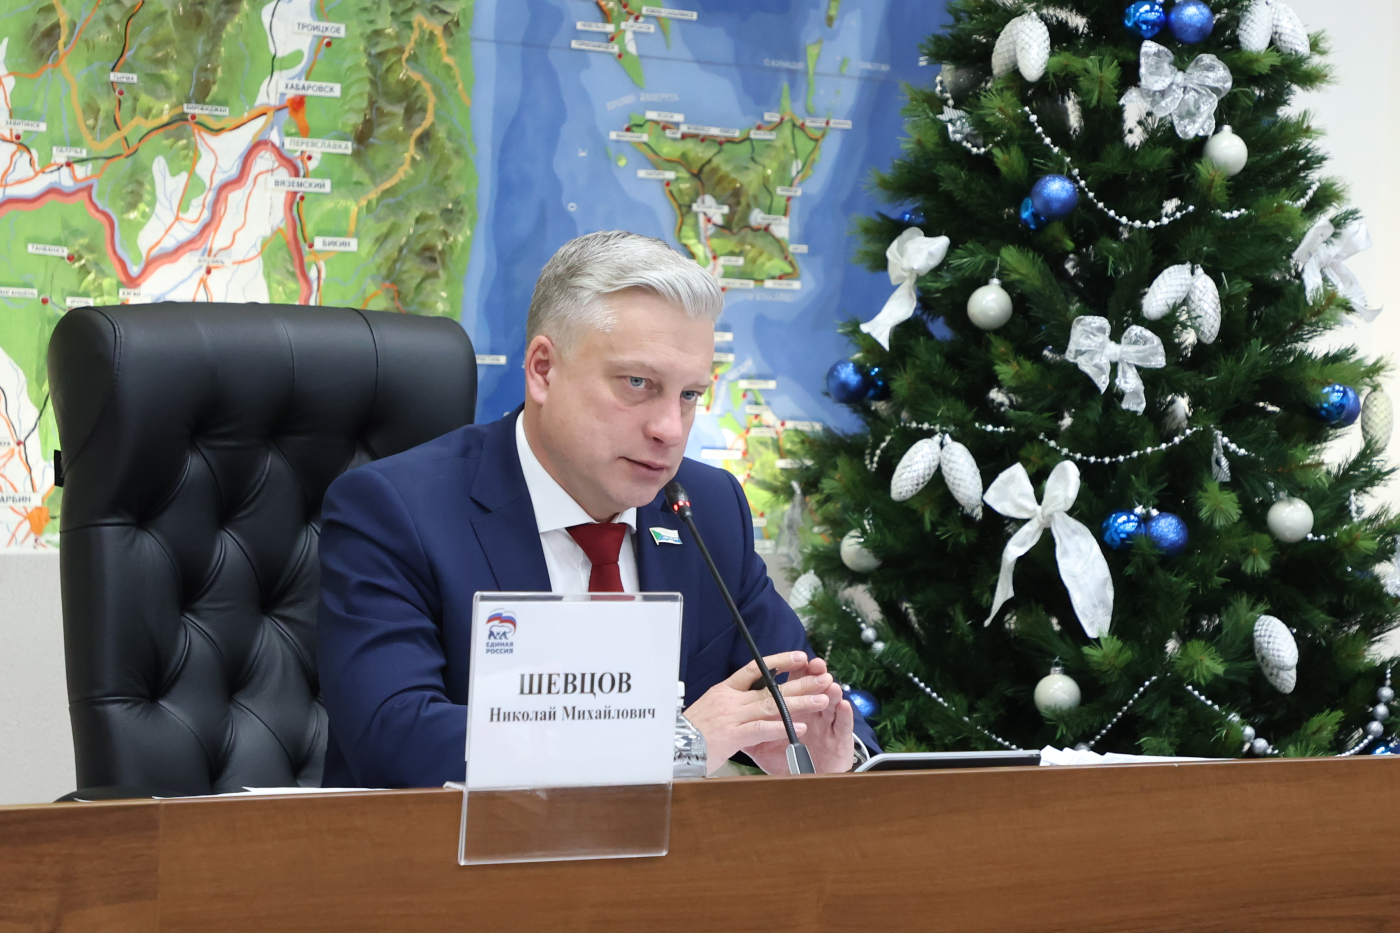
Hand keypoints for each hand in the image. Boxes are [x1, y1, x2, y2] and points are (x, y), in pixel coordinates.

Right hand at [682, 651, 833, 774]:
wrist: (670, 747)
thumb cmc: (688, 734)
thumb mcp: (709, 711)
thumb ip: (730, 706)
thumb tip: (749, 703)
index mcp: (724, 691)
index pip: (756, 669)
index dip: (779, 661)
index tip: (800, 657)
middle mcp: (730, 700)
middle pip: (771, 687)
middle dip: (800, 682)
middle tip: (824, 677)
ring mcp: (731, 716)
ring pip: (771, 705)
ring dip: (799, 703)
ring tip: (821, 699)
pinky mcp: (731, 736)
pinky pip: (761, 729)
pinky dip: (782, 728)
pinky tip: (800, 729)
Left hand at [741, 655, 853, 774]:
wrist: (808, 779)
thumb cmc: (787, 759)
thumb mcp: (764, 746)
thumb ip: (750, 730)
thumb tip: (729, 719)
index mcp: (792, 708)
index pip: (792, 684)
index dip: (794, 671)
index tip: (794, 659)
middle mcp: (812, 711)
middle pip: (814, 688)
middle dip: (814, 675)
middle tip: (815, 664)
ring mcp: (828, 723)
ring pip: (831, 702)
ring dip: (831, 690)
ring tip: (829, 682)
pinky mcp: (841, 739)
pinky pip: (844, 725)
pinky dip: (844, 714)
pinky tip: (843, 704)